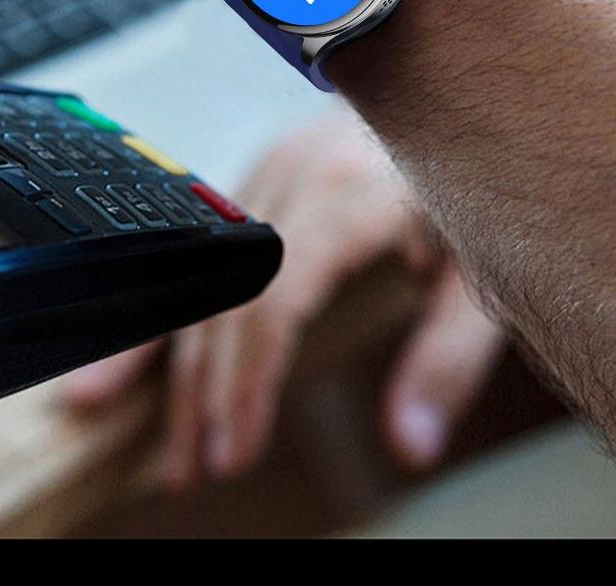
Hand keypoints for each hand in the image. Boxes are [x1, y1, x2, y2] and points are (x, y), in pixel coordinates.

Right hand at [62, 108, 505, 488]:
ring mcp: (262, 176)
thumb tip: (409, 442)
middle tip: (193, 466)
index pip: (268, 308)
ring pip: (196, 283)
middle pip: (220, 305)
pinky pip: (197, 258)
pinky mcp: (252, 182)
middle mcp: (289, 179)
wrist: (446, 88)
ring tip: (167, 438)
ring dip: (176, 368)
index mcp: (343, 195)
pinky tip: (133, 366)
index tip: (235, 450)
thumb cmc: (471, 176)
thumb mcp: (482, 268)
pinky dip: (166, 318)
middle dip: (200, 396)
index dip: (245, 387)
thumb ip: (447, 356)